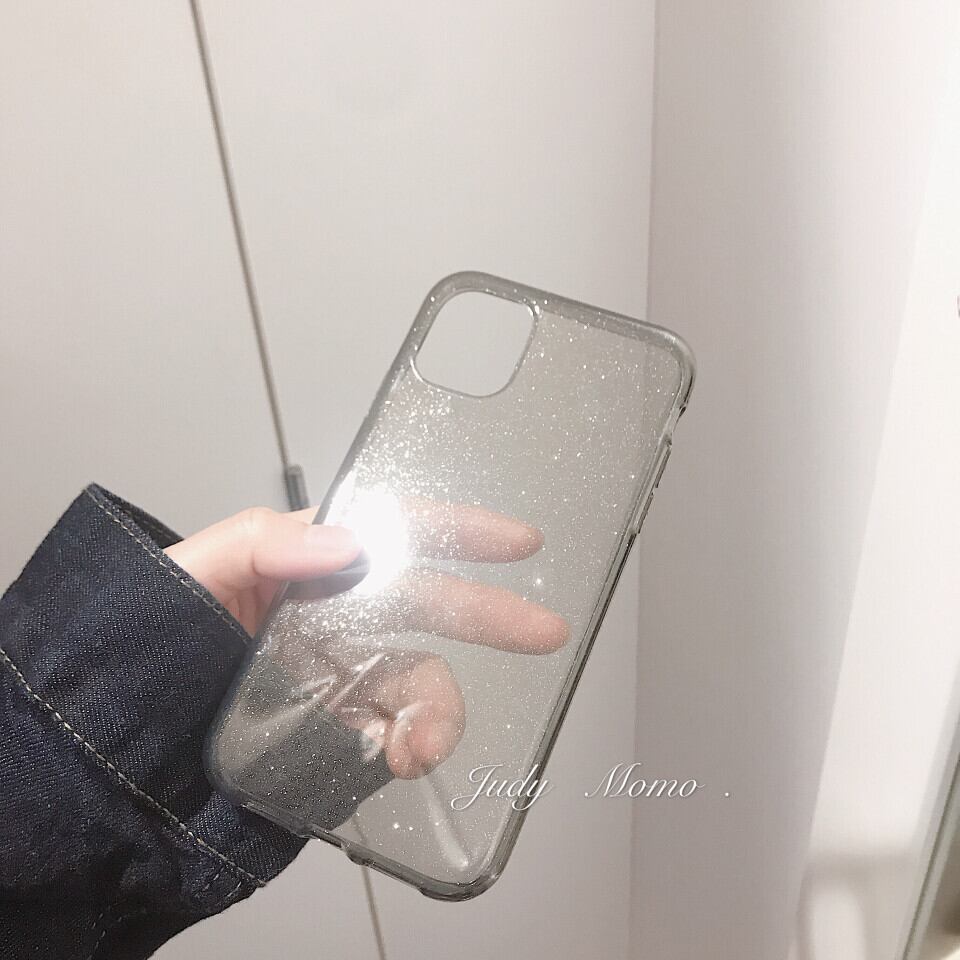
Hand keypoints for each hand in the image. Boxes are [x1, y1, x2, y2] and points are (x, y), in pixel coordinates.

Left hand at [168, 498, 567, 779]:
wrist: (115, 743)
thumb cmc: (144, 634)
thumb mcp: (191, 571)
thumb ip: (262, 543)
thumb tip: (346, 543)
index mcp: (306, 563)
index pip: (393, 535)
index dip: (458, 532)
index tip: (515, 540)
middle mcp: (333, 616)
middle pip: (427, 606)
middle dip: (487, 614)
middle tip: (544, 632)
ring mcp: (337, 675)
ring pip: (418, 679)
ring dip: (439, 707)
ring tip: (422, 743)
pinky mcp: (334, 730)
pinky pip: (392, 732)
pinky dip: (408, 743)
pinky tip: (397, 756)